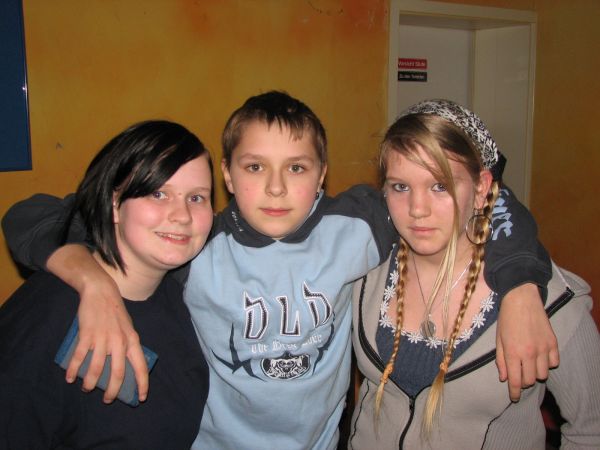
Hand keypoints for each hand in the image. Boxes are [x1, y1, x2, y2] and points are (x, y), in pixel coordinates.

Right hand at [47, 245, 148, 402]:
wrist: (101, 292)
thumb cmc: (115, 313)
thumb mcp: (128, 328)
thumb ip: (127, 345)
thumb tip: (124, 367)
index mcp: (132, 340)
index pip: (141, 366)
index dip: (142, 384)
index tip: (141, 398)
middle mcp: (119, 341)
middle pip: (117, 373)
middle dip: (112, 391)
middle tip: (107, 400)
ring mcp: (102, 338)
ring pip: (96, 369)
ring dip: (90, 383)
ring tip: (87, 389)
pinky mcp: (87, 334)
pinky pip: (79, 357)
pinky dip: (73, 370)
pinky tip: (69, 378)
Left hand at [495, 283, 558, 401]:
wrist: (521, 300)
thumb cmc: (506, 319)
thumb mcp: (498, 340)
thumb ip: (501, 360)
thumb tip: (504, 378)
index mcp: (512, 353)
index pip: (515, 381)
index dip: (514, 392)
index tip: (514, 397)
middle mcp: (529, 353)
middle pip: (530, 380)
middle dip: (524, 381)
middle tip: (519, 373)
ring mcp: (543, 348)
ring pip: (543, 374)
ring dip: (536, 373)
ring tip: (530, 363)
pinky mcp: (553, 343)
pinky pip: (554, 363)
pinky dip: (547, 363)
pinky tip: (540, 356)